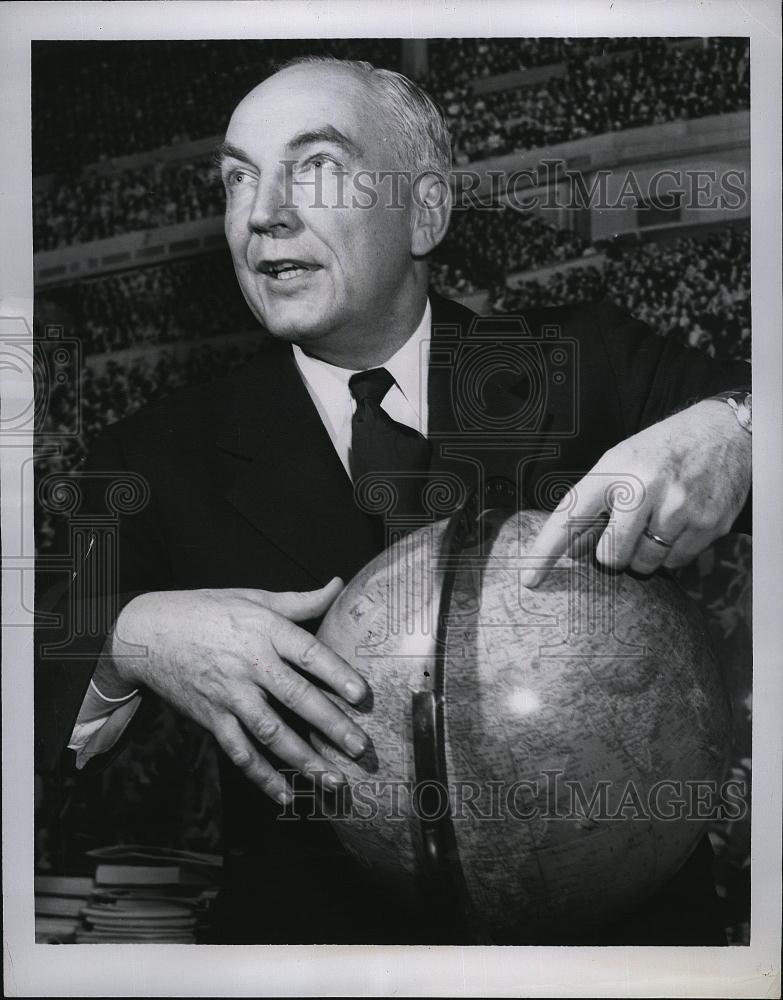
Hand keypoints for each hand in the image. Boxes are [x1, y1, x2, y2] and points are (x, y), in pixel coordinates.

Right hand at [108, 578, 368, 803]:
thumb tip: (338, 585)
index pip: (307, 653)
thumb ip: (300, 600)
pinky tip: (285, 794)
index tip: (361, 695)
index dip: (336, 674)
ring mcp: (229, 694)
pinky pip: (239, 751)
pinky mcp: (212, 717)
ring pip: (270, 732)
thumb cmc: (206, 610)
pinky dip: (261, 776)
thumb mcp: (253, 597)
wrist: (147, 632)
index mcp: (264, 630)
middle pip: (295, 697)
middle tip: (359, 747)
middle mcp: (249, 664)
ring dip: (302, 759)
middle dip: (330, 725)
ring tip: (332, 778)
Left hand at [520, 399, 751, 585]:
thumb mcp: (620, 463)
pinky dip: (673, 551)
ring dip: (645, 554)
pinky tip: (680, 523)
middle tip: (628, 530)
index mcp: (614, 470)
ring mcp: (679, 507)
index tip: (529, 578)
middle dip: (614, 553)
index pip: (571, 515)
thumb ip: (595, 504)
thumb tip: (571, 550)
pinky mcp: (708, 524)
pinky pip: (676, 562)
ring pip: (646, 563)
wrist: (724, 432)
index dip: (547, 550)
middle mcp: (645, 488)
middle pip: (611, 555)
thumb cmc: (662, 452)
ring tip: (657, 521)